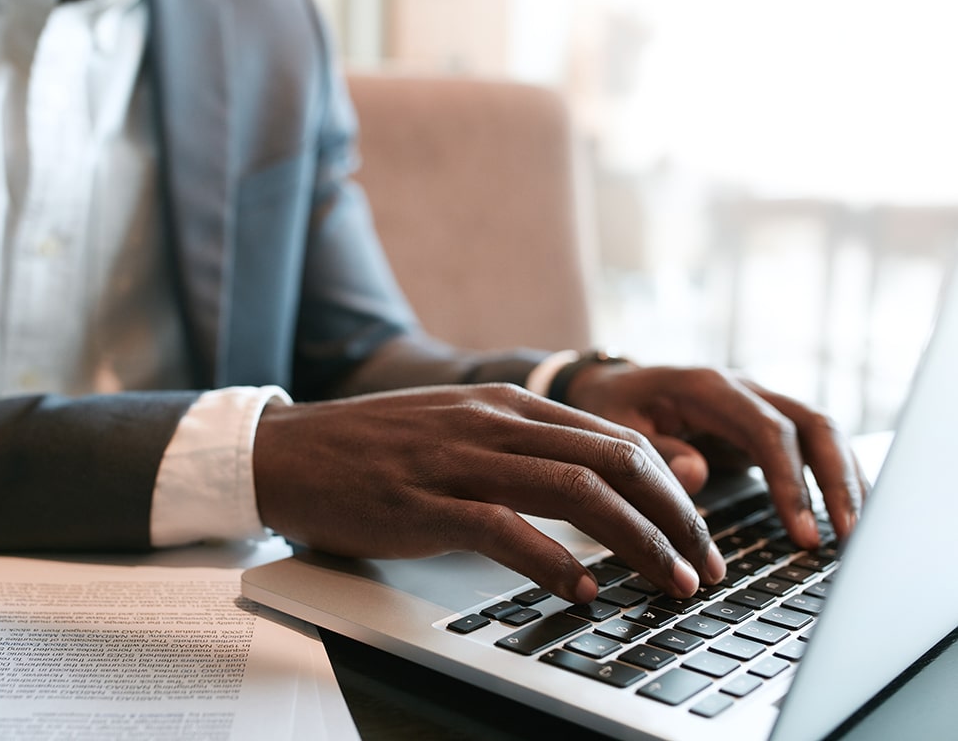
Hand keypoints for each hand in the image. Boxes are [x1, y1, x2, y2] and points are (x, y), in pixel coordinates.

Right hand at [253, 384, 725, 602]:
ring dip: (637, 542)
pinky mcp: (426, 501)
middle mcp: (496, 424)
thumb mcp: (464, 430)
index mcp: (512, 406)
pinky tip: (582, 592)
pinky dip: (555, 564)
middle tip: (705, 565)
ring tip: (668, 583)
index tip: (698, 534)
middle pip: (616, 461)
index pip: (620, 440)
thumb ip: (528, 448)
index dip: (673, 490)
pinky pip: (506, 530)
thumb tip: (599, 485)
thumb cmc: (381, 448)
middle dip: (675, 518)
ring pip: (577, 493)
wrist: (293, 450)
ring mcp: (461, 459)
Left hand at [564, 364, 869, 546]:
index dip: (791, 482)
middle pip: (813, 425)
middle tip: (852, 536)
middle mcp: (743, 389)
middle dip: (838, 481)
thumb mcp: (615, 428)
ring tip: (861, 533)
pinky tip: (849, 513)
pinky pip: (811, 446)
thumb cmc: (609, 408)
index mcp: (708, 387)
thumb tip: (697, 475)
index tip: (802, 532)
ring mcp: (757, 405)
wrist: (607, 386)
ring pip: (822, 432)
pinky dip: (834, 477)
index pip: (768, 431)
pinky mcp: (762, 426)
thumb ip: (655, 451)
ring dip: (848, 480)